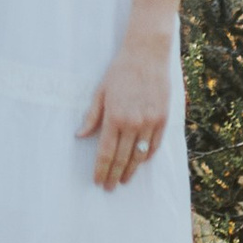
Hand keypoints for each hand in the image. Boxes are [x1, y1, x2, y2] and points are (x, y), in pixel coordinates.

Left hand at [79, 28, 170, 190]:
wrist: (147, 54)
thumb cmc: (120, 71)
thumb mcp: (100, 91)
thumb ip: (91, 116)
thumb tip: (80, 135)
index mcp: (114, 117)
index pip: (106, 152)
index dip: (101, 170)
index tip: (98, 181)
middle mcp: (133, 123)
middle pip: (122, 158)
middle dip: (114, 175)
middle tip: (109, 187)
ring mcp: (150, 122)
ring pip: (140, 156)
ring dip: (131, 170)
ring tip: (124, 179)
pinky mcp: (163, 119)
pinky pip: (155, 145)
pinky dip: (147, 157)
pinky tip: (141, 162)